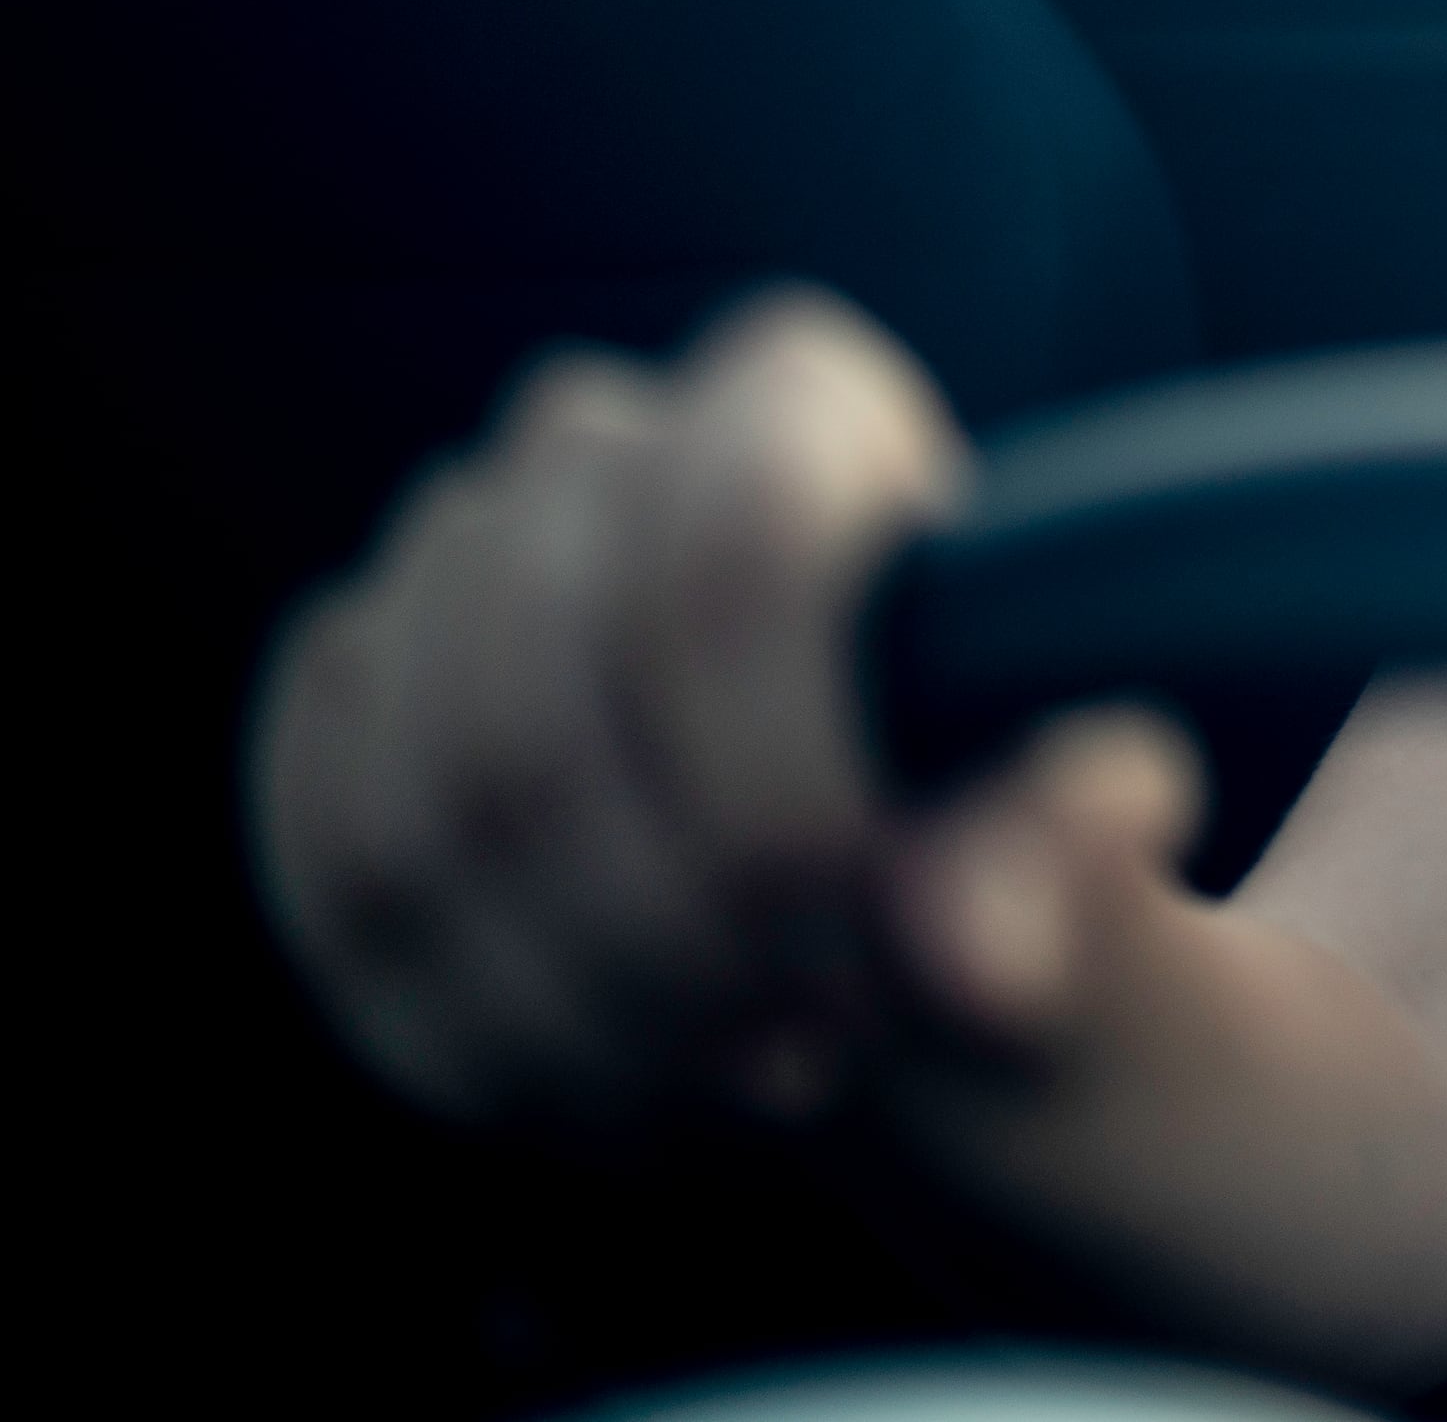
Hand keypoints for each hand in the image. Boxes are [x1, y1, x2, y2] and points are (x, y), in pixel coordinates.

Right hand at [247, 290, 1202, 1129]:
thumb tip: (972, 954)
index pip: (727, 564)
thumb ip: (1060, 870)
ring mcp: (441, 568)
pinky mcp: (347, 705)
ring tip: (735, 1061)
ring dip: (569, 1015)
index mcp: (800, 407)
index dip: (771, 791)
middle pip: (533, 732)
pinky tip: (620, 1070)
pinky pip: (327, 878)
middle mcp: (596, 449)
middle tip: (809, 1040)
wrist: (902, 865)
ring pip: (410, 830)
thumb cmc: (1015, 817)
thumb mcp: (1087, 839)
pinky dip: (460, 1025)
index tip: (860, 928)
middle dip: (664, 950)